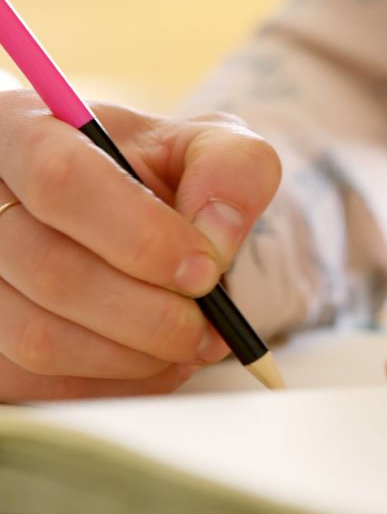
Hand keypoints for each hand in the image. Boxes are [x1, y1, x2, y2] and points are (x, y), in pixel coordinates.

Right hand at [0, 91, 280, 400]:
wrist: (142, 219)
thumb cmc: (164, 175)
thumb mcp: (209, 146)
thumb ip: (231, 169)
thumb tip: (216, 236)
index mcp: (26, 129)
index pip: (63, 180)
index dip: (142, 236)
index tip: (205, 270)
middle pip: (53, 271)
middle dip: (152, 312)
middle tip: (211, 324)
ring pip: (41, 338)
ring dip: (137, 355)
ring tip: (192, 341)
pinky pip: (42, 384)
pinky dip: (116, 384)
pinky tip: (158, 361)